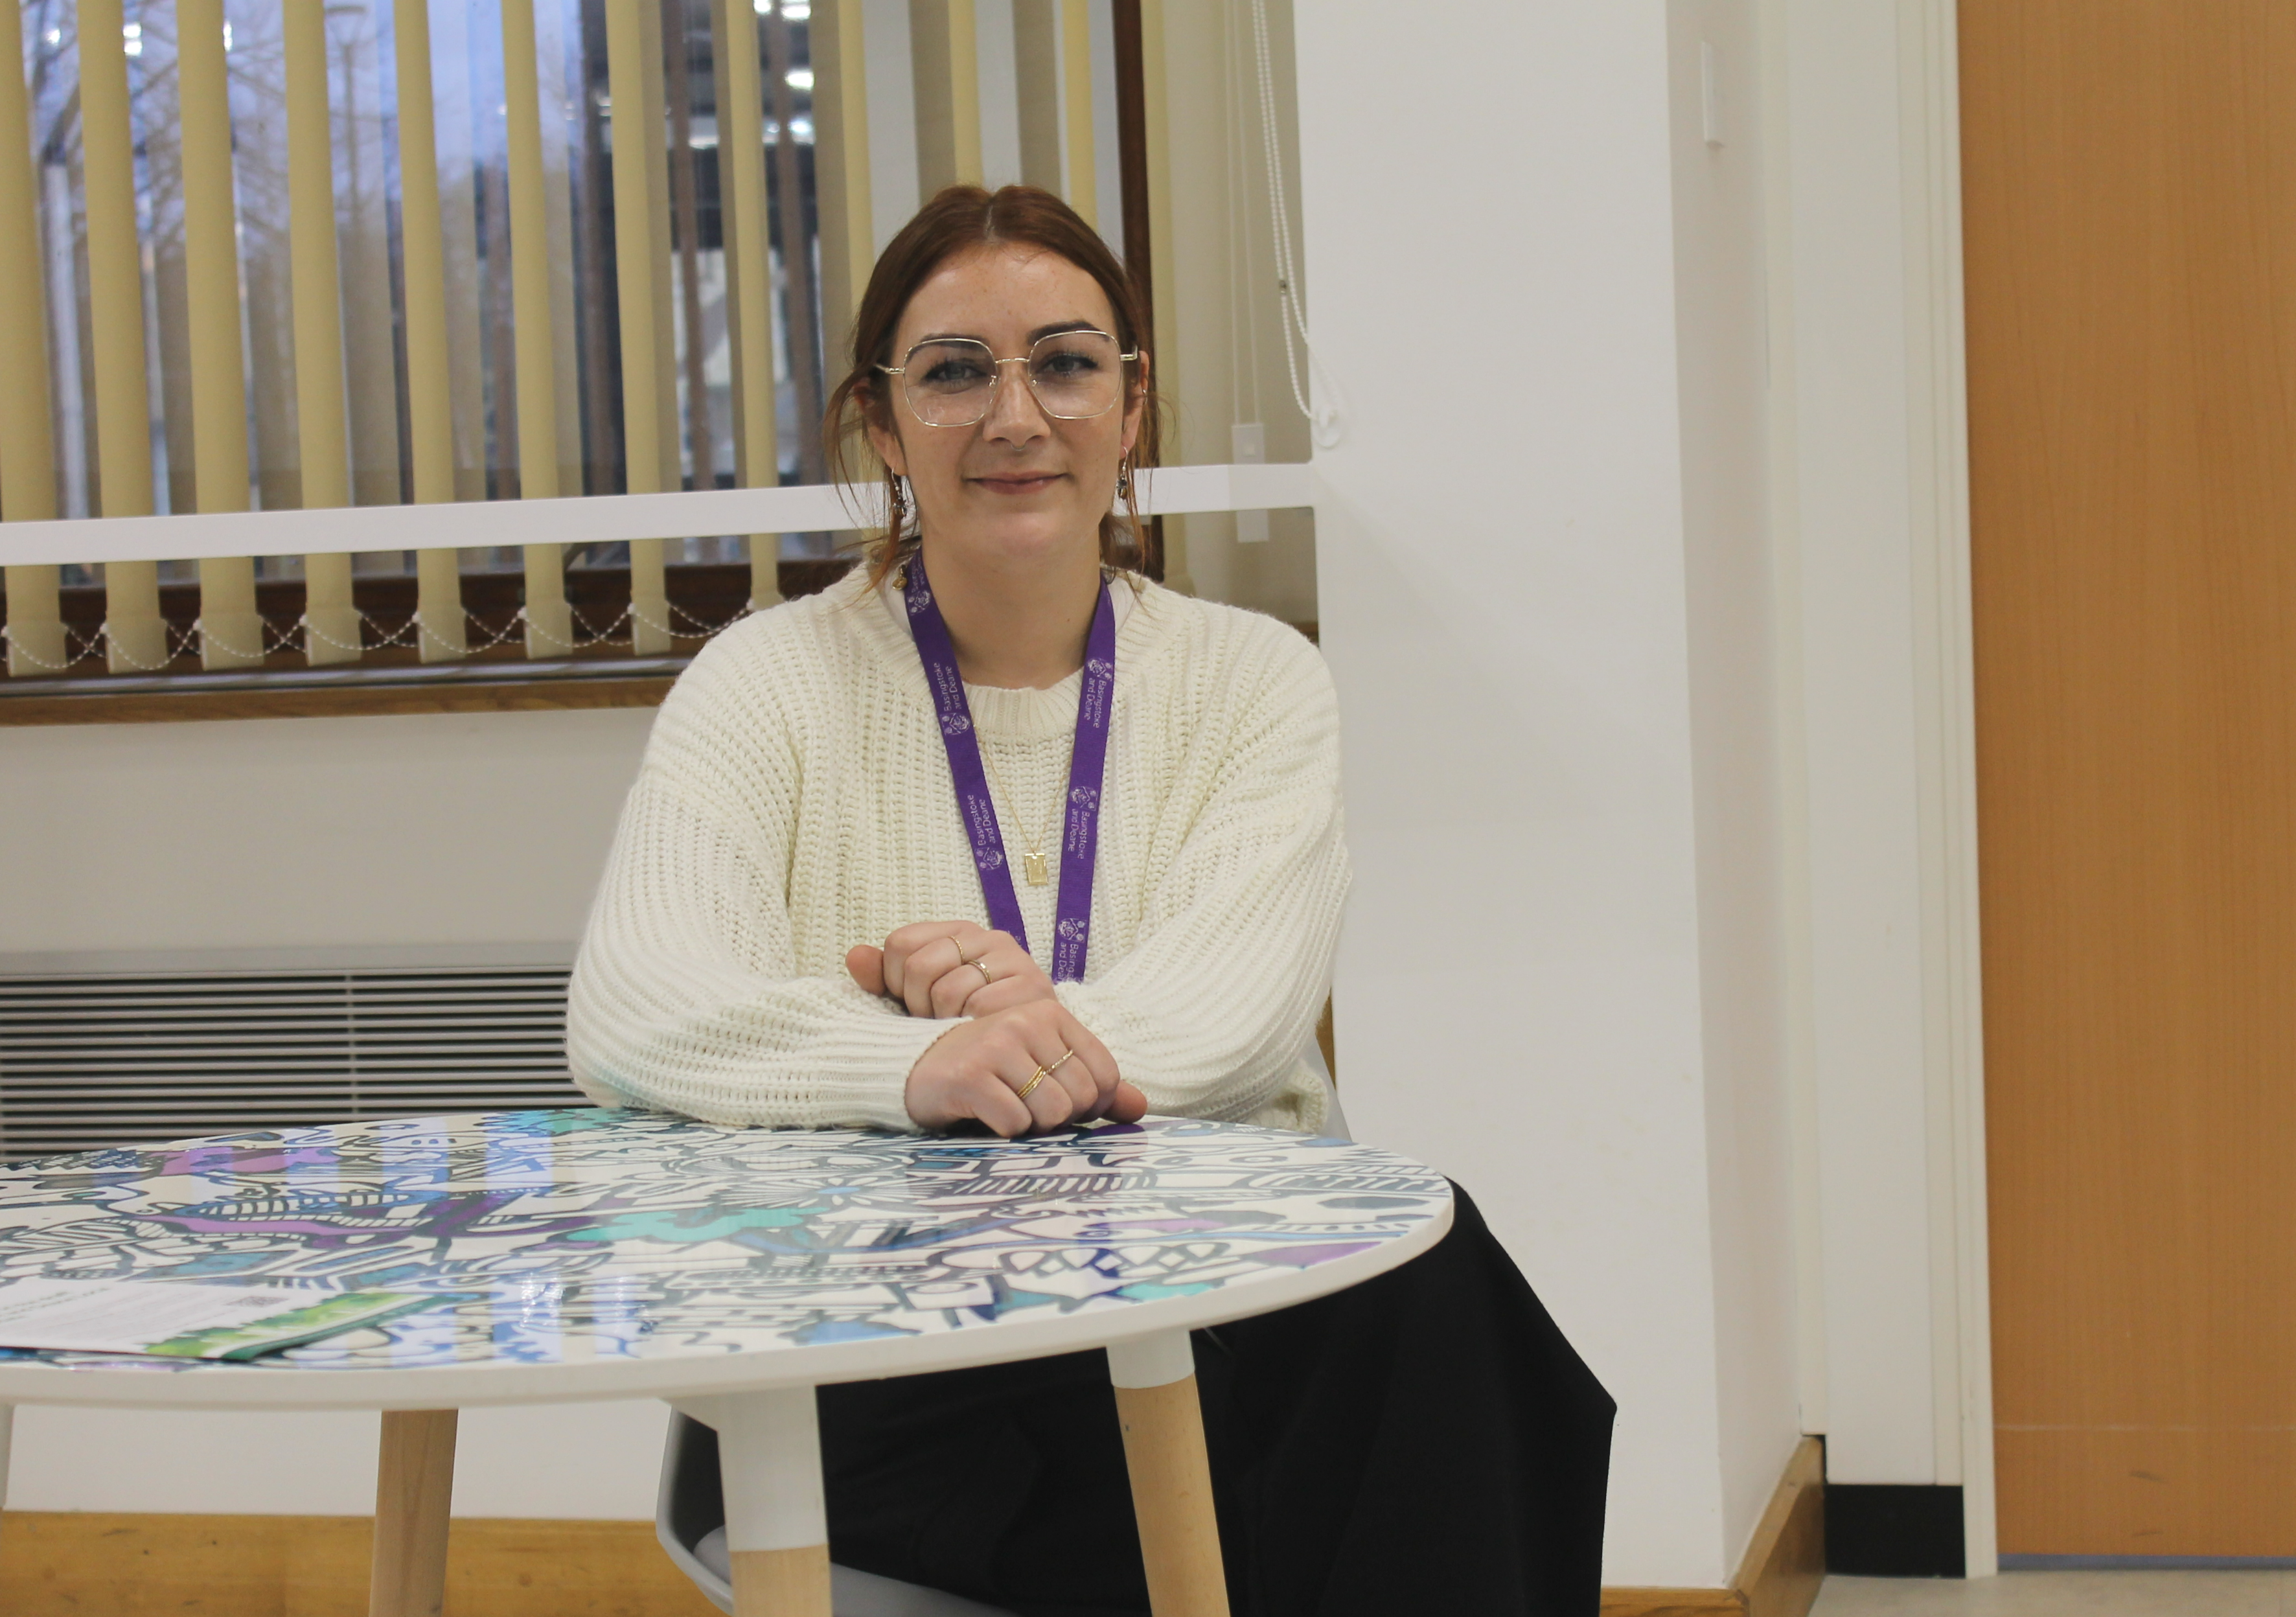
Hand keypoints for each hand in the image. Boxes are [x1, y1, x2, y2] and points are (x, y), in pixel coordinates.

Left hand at [846, 921, 1054, 1019]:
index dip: (896, 981)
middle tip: (935, 1022)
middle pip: (920, 966)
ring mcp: (1014, 959)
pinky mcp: (1033, 986)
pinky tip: (979, 1033)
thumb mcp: (916, 999)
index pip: (900, 943)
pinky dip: (971, 1027)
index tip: (912, 1002)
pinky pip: (979, 1006)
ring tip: (958, 1028)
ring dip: (945, 1020)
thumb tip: (854, 956)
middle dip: (919, 1004)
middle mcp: (987, 936)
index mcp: (956, 931)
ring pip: (948, 989)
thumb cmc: (964, 1022)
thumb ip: (882, 977)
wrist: (1026, 1049)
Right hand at [904, 1000, 1147, 1136]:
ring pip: (1051, 1113)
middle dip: (1060, 1118)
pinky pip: (1014, 1123)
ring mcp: (997, 1045)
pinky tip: (984, 1112)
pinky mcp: (970, 1075)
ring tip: (1007, 1109)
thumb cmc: (991, 1069)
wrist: (920, 1066)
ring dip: (1032, 1126)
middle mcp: (1027, 1022)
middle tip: (1027, 1107)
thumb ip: (1094, 1087)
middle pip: (1079, 1098)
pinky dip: (1004, 1130)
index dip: (1091, 1104)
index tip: (1060, 1100)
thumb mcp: (1044, 1067)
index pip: (1106, 1075)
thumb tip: (1140, 1109)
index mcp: (1052, 1014)